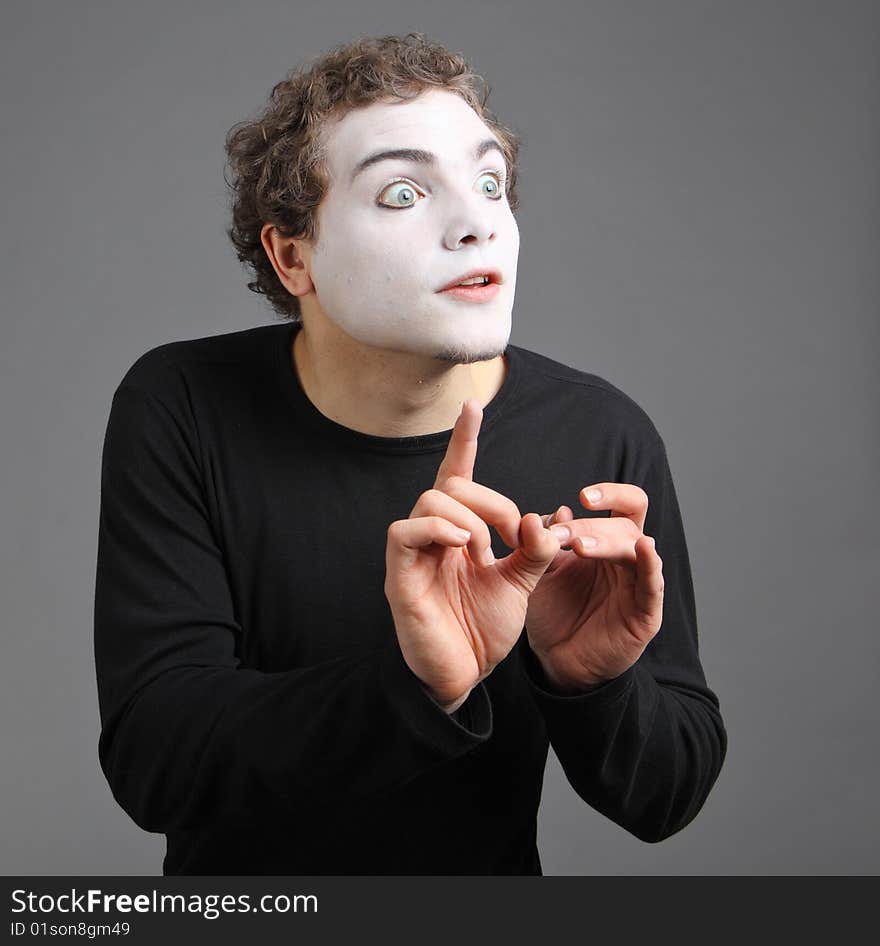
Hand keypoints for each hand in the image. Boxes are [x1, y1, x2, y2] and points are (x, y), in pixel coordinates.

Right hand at [384, 398, 562, 712]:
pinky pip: (405, 530)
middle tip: (514, 536)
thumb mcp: (520, 584)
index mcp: (458, 532)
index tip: (473, 405)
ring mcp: (413, 554)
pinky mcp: (399, 574)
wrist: (464, 676)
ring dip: (470, 515)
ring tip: (485, 549)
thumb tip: (546, 517)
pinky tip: (462, 544)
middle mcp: (432, 535)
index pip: (458, 475)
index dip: (464, 440)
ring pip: (431, 499)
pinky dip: (437, 528)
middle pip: (452, 483)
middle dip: (492, 500)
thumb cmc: (482, 629)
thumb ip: (534, 551)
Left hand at [523, 483, 665, 692]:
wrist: (557, 660)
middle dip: (591, 525)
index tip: (582, 497)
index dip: (607, 494)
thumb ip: (547, 539)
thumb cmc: (553, 611)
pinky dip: (651, 565)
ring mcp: (639, 584)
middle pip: (625, 524)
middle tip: (560, 536)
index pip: (622, 504)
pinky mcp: (646, 614)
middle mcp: (627, 558)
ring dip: (607, 541)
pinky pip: (654, 585)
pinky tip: (645, 549)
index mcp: (607, 541)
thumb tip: (560, 510)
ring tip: (578, 546)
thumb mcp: (541, 569)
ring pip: (636, 549)